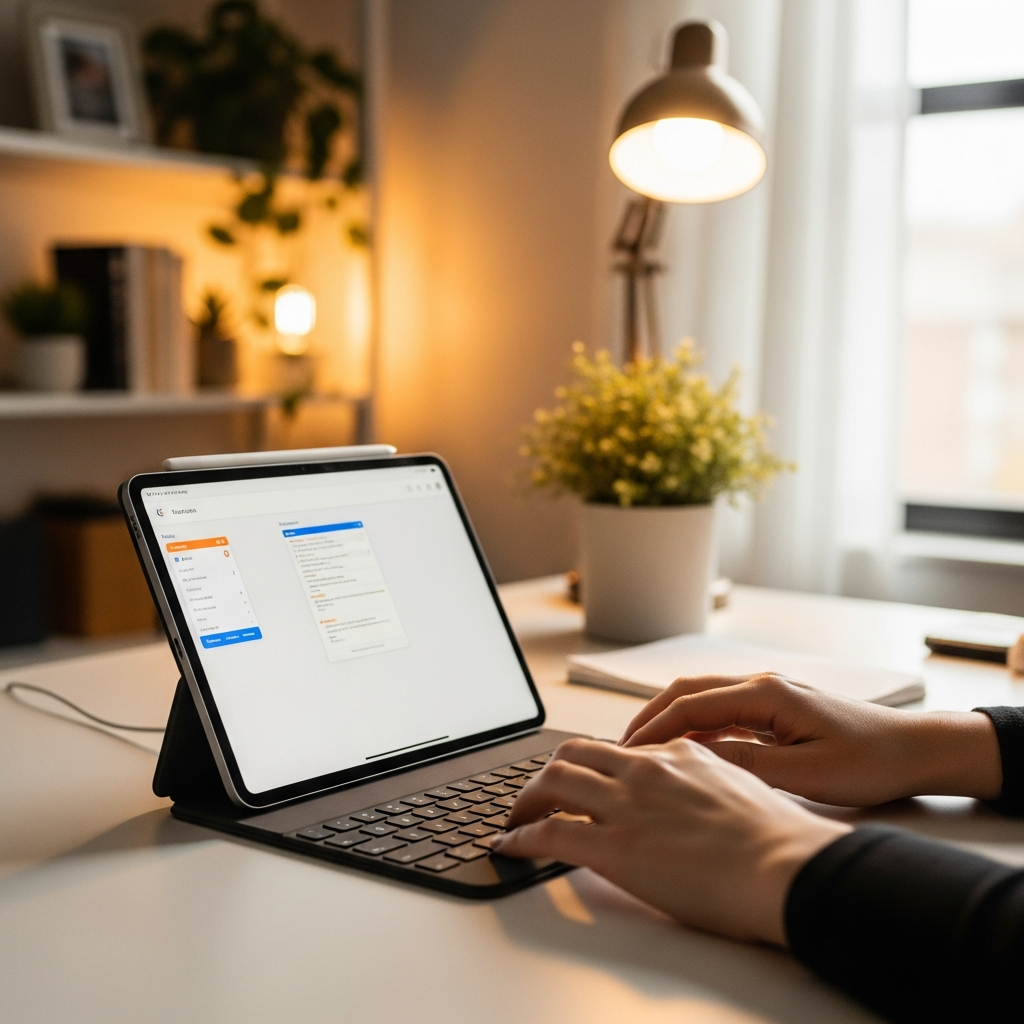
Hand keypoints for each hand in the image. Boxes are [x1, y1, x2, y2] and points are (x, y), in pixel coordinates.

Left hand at [490, 737, 848, 944]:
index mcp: (678, 754)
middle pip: (574, 753)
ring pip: (553, 781)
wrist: (784, 865)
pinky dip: (521, 837)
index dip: (591, 766)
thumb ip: (706, 778)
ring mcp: (626, 805)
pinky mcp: (614, 846)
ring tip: (516, 818)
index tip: (581, 781)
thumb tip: (693, 788)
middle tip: (537, 795)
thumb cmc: (776, 840)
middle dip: (547, 773)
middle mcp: (645, 770)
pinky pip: (549, 833)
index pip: (618, 749)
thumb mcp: (740, 787)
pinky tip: (510, 846)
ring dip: (526, 800)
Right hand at [619, 673, 1001, 805]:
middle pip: (687, 691)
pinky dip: (694, 727)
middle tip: (620, 748)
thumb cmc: (869, 760)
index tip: (626, 752)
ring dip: (669, 720)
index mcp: (766, 693)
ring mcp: (767, 694)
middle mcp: (761, 685)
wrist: (913, 750)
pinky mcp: (775, 709)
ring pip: (701, 699)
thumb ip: (746, 764)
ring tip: (641, 751)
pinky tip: (683, 752)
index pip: (691, 705)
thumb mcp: (804, 774)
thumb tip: (693, 761)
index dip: (653, 729)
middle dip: (649, 717)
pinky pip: (721, 712)